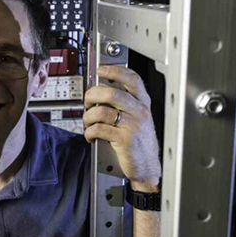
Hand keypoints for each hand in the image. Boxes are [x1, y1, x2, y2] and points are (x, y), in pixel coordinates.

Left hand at [83, 66, 161, 190]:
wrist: (147, 167)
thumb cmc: (139, 143)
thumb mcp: (138, 119)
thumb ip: (123, 104)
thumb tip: (99, 93)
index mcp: (143, 104)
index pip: (132, 79)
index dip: (114, 71)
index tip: (100, 70)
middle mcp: (140, 112)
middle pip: (111, 93)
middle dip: (92, 95)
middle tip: (87, 102)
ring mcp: (133, 126)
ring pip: (102, 111)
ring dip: (88, 116)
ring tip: (87, 123)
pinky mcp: (124, 140)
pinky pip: (99, 129)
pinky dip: (89, 132)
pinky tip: (90, 135)